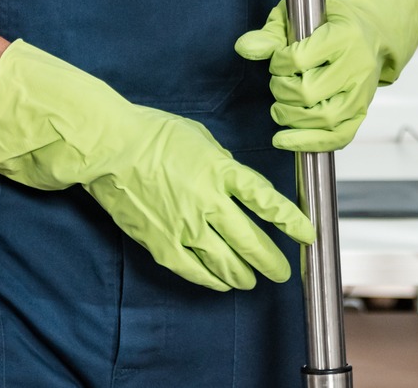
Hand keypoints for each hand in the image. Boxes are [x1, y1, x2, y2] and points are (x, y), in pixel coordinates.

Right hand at [0, 41, 314, 291]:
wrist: (110, 148)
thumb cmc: (152, 134)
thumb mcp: (201, 139)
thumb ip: (223, 164)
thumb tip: (235, 183)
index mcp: (222, 171)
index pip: (267, 202)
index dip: (290, 222)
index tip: (307, 234)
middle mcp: (209, 202)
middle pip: (251, 242)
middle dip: (272, 261)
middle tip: (281, 271)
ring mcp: (186, 227)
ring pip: (227, 264)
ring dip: (245, 275)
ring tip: (252, 280)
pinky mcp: (163, 244)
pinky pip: (196, 272)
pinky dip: (213, 281)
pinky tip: (221, 284)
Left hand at [235, 0, 417, 152]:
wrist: (372, 30)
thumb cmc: (332, 21)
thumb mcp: (299, 15)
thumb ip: (270, 33)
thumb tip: (246, 48)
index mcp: (343, 36)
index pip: (300, 60)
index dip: (278, 63)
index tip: (278, 60)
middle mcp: (357, 66)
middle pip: (309, 93)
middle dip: (282, 92)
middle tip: (279, 83)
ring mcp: (362, 92)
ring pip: (324, 118)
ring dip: (291, 117)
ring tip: (281, 107)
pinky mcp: (362, 112)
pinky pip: (339, 137)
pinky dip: (310, 143)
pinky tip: (286, 140)